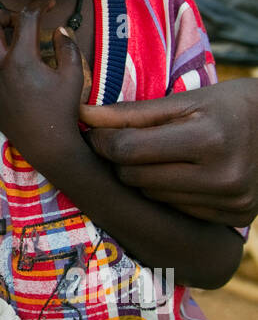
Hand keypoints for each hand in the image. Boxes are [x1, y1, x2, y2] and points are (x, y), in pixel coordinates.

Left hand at [0, 2, 86, 172]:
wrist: (48, 143)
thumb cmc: (62, 109)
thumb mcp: (74, 75)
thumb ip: (67, 46)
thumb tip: (59, 28)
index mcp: (22, 58)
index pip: (26, 18)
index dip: (38, 6)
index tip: (46, 5)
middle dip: (3, 14)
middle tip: (17, 20)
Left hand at [81, 79, 257, 223]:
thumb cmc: (229, 106)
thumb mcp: (185, 101)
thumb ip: (132, 113)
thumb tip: (83, 115)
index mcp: (208, 138)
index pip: (129, 150)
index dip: (103, 141)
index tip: (96, 133)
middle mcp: (222, 176)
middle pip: (135, 177)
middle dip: (122, 160)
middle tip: (125, 144)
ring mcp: (230, 202)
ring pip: (153, 197)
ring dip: (144, 178)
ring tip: (160, 157)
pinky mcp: (235, 218)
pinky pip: (177, 210)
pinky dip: (170, 194)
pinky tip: (183, 175)